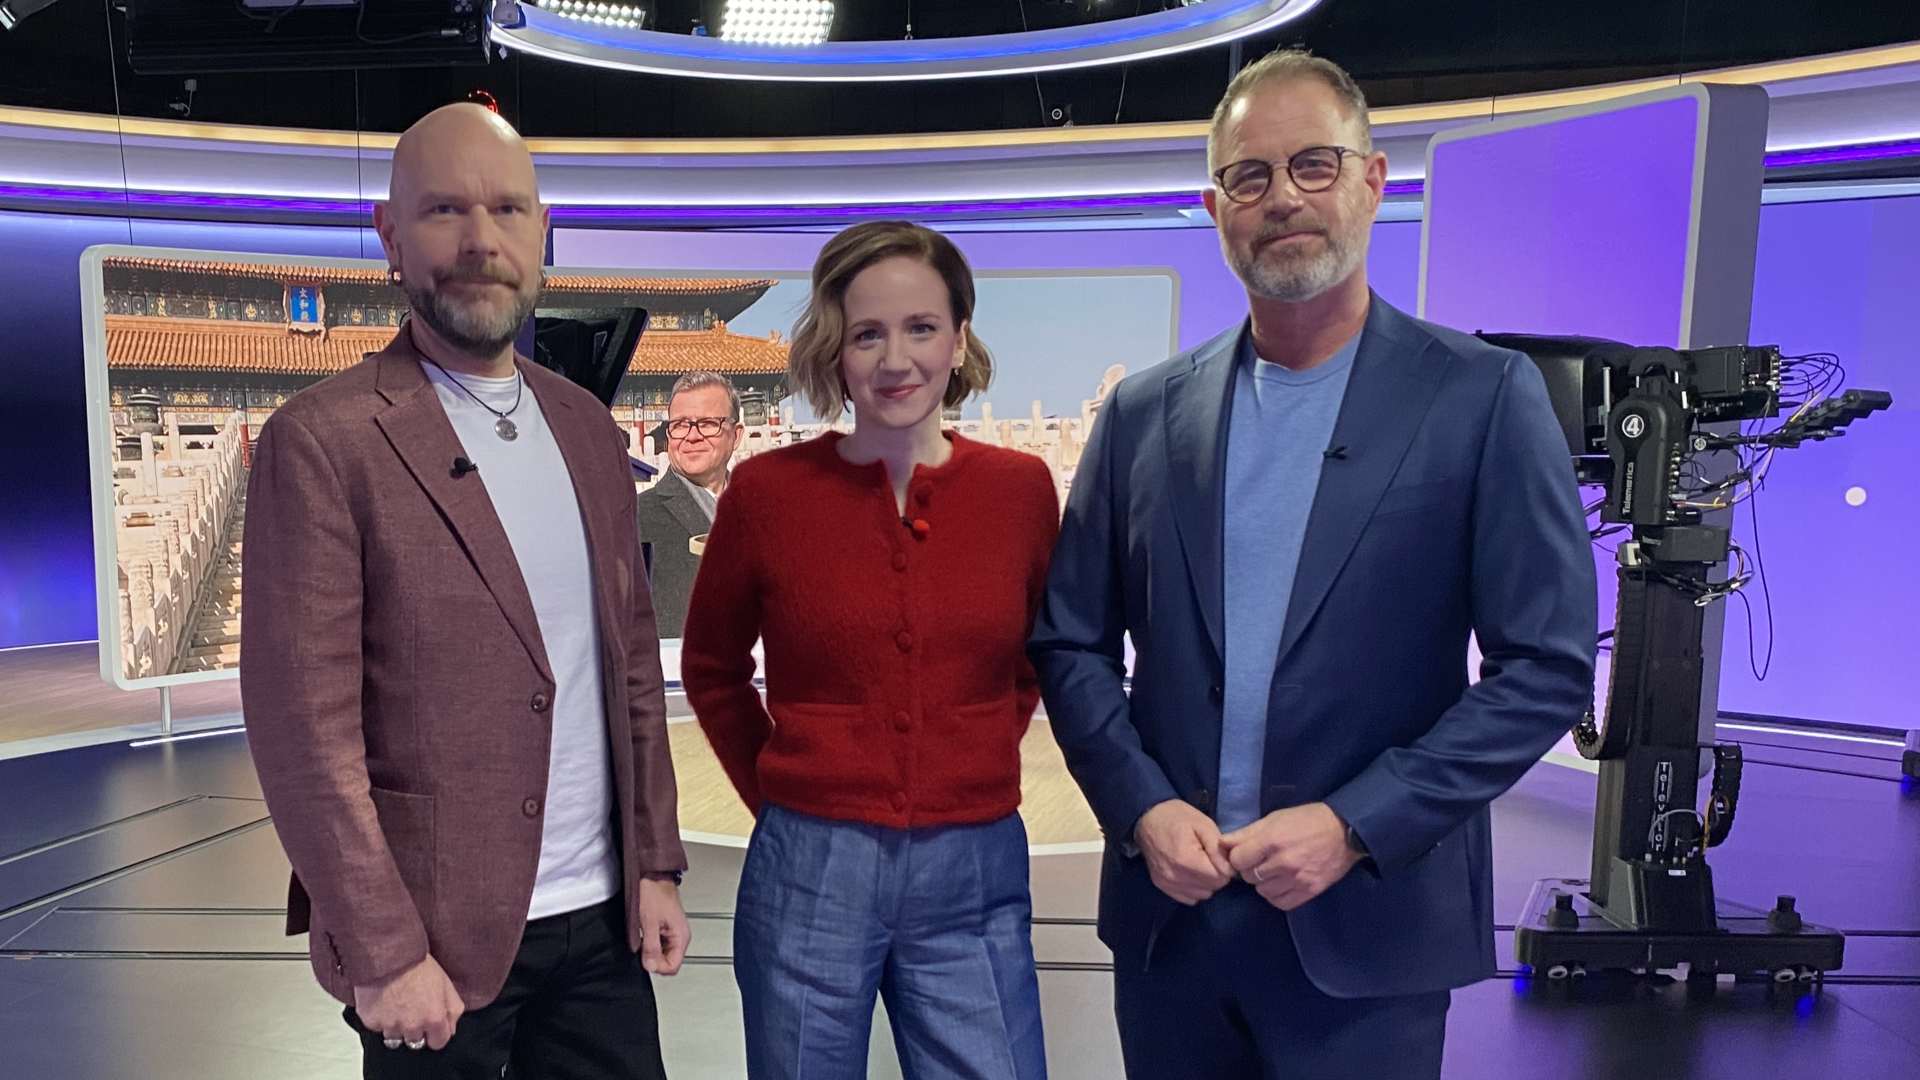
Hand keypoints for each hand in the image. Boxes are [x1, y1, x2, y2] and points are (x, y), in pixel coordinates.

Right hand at [353, 953, 463, 1051]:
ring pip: (395, 1037)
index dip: (435, 1033)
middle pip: (415, 1042)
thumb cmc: (418, 964)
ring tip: (396, 1003)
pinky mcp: (371, 1022)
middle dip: (416, 1029)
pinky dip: (380, 1018)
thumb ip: (453, 1010)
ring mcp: (390, 1026)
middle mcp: (412, 1027)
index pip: (438, 1043)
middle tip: (412, 1008)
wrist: (389, 954)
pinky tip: (383, 1000)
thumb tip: (451, 1028)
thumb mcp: (446, 984)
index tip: (431, 1024)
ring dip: (396, 1025)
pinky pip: (377, 1027)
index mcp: (434, 1019)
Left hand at [637, 874, 690, 975]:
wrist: (651, 874)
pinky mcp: (665, 927)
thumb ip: (651, 947)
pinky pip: (659, 944)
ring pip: (663, 954)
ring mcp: (672, 931)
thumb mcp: (649, 923)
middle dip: (653, 960)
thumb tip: (651, 966)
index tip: (645, 960)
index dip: (657, 967)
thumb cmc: (653, 891)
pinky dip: (649, 944)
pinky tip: (642, 935)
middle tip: (641, 949)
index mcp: (681, 935)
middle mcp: (680, 934)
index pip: (673, 967)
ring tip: (642, 939)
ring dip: (650, 951)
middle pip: (668, 961)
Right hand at [1133, 800, 1235, 905]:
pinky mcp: (1162, 886)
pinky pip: (1189, 898)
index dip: (1225, 867)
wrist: (1147, 818)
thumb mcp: (1203, 825)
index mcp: (1186, 859)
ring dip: (1206, 883)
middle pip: (1212, 887)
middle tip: (1210, 858)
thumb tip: (1230, 870)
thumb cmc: (1177, 817)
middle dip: (1217, 874)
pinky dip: (1194, 888)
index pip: (1219, 878)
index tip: (1220, 855)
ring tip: (1200, 864)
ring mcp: (1166, 883)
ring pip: (1202, 895)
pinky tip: (1191, 873)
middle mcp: (1174, 876)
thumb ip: (1217, 849)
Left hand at [1219, 802, 1363, 911]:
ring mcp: (1297, 879)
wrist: (1344, 832)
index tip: (1245, 853)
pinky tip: (1282, 883)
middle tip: (1261, 860)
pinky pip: (1280, 903)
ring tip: (1273, 871)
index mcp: (1272, 841)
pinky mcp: (1309, 891)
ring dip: (1263, 882)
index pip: (1237, 859)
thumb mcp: (1274, 819)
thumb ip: (1246, 833)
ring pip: (1262, 891)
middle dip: (1250, 868)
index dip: (1238, 856)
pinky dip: (1277, 895)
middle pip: (1248, 876)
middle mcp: (1283, 862)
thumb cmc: (1306, 820)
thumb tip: (1222, 843)